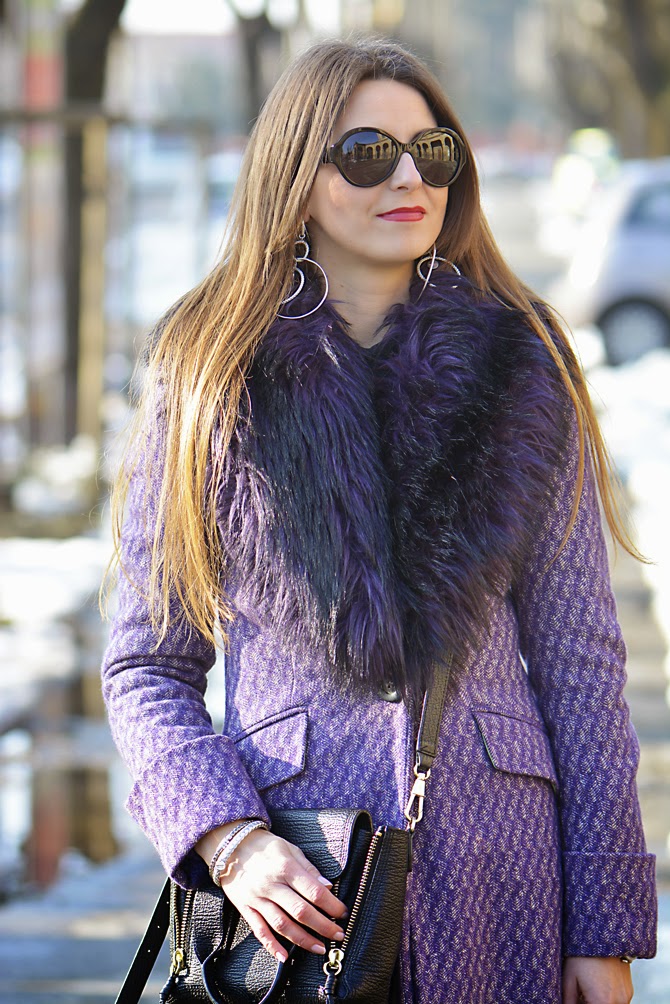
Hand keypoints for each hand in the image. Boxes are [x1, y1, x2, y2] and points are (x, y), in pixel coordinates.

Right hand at [196, 822, 347, 962]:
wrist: (232, 846)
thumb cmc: (265, 846)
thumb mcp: (290, 849)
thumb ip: (309, 869)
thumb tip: (328, 886)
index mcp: (285, 867)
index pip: (313, 891)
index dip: (331, 905)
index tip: (342, 913)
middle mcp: (271, 885)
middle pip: (300, 912)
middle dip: (323, 926)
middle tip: (338, 934)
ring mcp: (257, 899)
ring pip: (282, 925)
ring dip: (303, 940)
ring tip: (319, 947)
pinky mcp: (246, 908)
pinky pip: (259, 931)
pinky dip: (272, 946)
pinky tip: (284, 956)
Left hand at [563, 956, 633, 1003]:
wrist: (602, 933)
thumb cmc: (582, 954)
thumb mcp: (569, 978)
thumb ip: (568, 1000)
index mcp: (602, 1002)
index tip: (575, 999)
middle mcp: (619, 1002)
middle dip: (589, 1003)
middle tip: (580, 994)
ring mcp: (626, 996)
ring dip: (599, 1002)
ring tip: (587, 988)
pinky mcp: (629, 990)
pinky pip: (617, 1001)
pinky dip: (606, 999)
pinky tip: (596, 985)